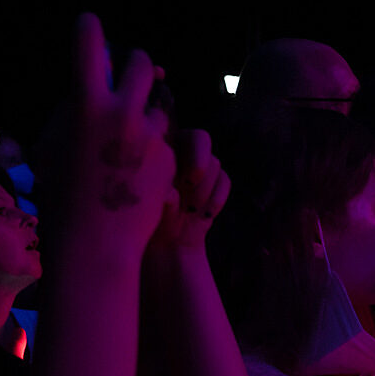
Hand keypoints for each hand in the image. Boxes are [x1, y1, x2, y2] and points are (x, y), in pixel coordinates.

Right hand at [40, 13, 176, 262]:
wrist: (96, 242)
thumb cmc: (61, 195)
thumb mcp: (51, 144)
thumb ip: (71, 110)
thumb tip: (90, 83)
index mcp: (86, 104)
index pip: (89, 46)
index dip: (88, 29)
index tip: (90, 24)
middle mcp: (125, 113)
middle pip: (142, 66)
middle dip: (136, 65)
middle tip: (130, 69)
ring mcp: (153, 136)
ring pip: (155, 109)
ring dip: (144, 118)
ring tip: (124, 149)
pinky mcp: (172, 158)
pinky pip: (162, 143)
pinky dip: (152, 152)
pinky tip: (135, 177)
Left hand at [149, 129, 229, 251]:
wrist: (168, 242)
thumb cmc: (149, 222)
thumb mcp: (150, 210)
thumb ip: (159, 198)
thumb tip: (171, 194)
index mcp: (156, 145)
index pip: (175, 132)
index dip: (190, 154)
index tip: (186, 182)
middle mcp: (179, 149)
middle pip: (202, 139)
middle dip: (200, 166)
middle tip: (191, 192)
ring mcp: (200, 164)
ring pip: (214, 163)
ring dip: (204, 189)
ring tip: (190, 211)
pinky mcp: (215, 180)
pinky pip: (225, 180)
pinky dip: (216, 199)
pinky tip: (203, 215)